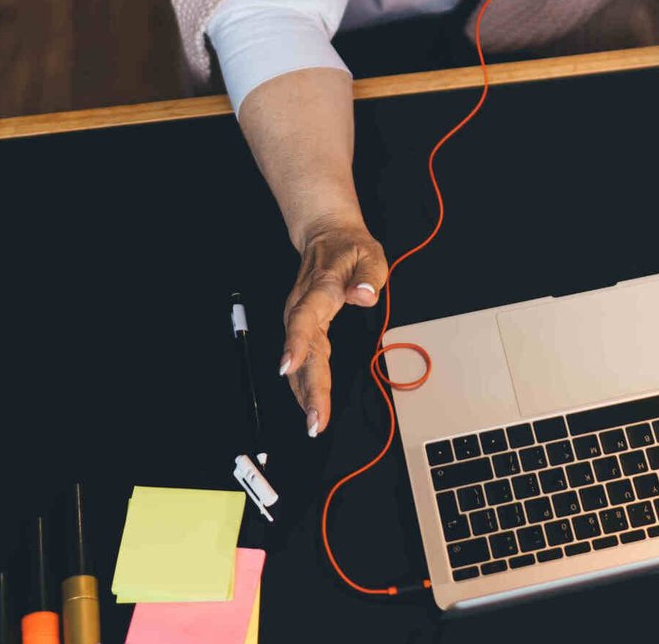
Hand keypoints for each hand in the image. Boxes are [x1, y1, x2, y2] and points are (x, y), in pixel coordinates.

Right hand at [279, 216, 390, 436]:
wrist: (326, 235)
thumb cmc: (351, 248)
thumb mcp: (370, 254)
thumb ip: (368, 276)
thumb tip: (364, 296)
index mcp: (320, 288)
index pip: (304, 318)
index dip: (296, 344)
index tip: (288, 368)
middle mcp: (303, 305)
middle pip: (302, 350)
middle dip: (307, 388)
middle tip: (316, 421)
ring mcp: (299, 316)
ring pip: (300, 359)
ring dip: (305, 392)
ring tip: (314, 423)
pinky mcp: (302, 325)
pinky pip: (304, 358)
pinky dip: (305, 383)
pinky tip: (310, 405)